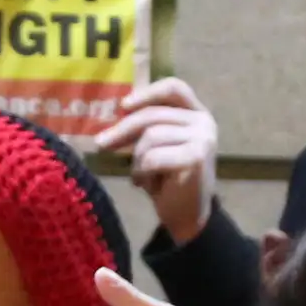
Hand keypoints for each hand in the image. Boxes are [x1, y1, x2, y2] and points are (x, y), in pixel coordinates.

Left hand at [91, 78, 222, 246]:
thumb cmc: (169, 181)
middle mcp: (204, 122)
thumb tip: (117, 109)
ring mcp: (203, 139)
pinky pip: (152, 157)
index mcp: (197, 114)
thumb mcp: (157, 145)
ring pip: (150, 137)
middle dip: (123, 130)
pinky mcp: (196, 158)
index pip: (174, 87)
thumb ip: (147, 125)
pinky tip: (147, 185)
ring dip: (137, 160)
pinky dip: (142, 172)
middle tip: (100, 144)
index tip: (123, 106)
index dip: (147, 93)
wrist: (188, 218)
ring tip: (141, 177)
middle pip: (153, 115)